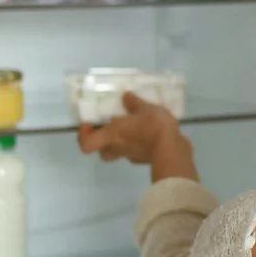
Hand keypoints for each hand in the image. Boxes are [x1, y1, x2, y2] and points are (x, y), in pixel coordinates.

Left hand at [77, 92, 199, 181]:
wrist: (172, 149)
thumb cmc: (152, 127)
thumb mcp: (145, 107)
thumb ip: (134, 103)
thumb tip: (126, 96)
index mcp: (112, 135)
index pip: (86, 144)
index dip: (83, 136)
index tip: (90, 125)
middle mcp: (117, 148)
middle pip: (102, 151)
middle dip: (104, 142)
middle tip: (112, 129)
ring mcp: (131, 156)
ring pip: (118, 153)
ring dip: (121, 144)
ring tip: (133, 130)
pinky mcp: (145, 160)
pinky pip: (136, 153)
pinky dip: (139, 146)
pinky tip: (149, 136)